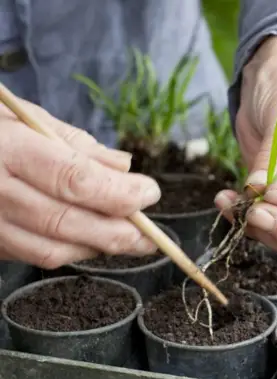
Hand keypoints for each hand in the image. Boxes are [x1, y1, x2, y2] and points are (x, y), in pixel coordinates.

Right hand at [0, 98, 160, 268]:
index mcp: (4, 147)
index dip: (118, 192)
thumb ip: (73, 142)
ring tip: (129, 241)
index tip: (149, 192)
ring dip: (96, 248)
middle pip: (65, 222)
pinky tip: (90, 241)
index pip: (73, 178)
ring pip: (49, 249)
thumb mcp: (21, 114)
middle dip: (116, 232)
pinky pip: (29, 254)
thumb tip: (123, 165)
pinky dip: (67, 250)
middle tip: (150, 235)